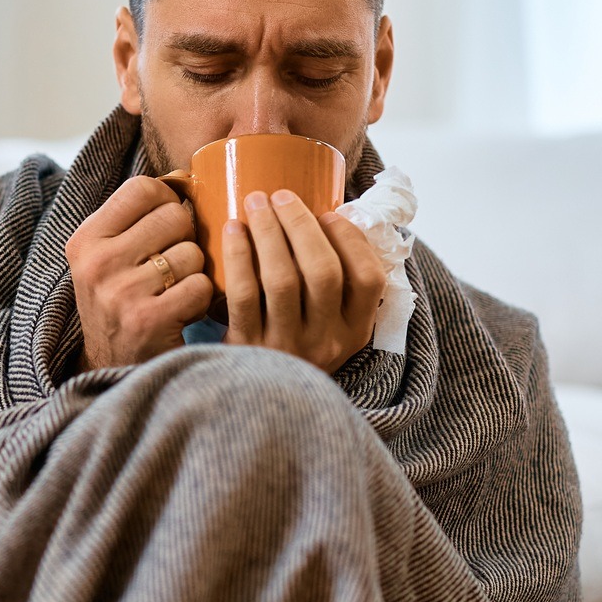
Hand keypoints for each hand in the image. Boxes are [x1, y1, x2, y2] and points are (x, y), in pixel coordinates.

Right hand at [66, 176, 214, 369]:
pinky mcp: (148, 320)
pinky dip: (201, 300)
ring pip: (193, 253)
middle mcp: (97, 263)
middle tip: (173, 264)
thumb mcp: (105, 259)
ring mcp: (121, 292)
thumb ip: (132, 223)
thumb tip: (185, 180)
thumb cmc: (119, 304)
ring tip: (173, 292)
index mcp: (84, 240)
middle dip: (185, 238)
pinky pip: (201, 286)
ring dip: (194, 273)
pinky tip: (182, 312)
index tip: (166, 223)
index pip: (141, 188)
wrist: (110, 370)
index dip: (166, 200)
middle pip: (174, 216)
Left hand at [221, 189, 385, 373]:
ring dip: (269, 232)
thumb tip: (325, 217)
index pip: (369, 279)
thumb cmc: (292, 347)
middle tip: (280, 195)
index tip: (329, 213)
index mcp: (355, 332)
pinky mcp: (248, 348)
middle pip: (322, 271)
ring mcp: (287, 347)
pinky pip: (244, 294)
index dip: (351, 239)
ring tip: (255, 202)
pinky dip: (239, 256)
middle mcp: (326, 342)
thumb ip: (336, 286)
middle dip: (301, 224)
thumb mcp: (329, 327)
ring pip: (282, 279)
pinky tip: (232, 230)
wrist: (256, 405)